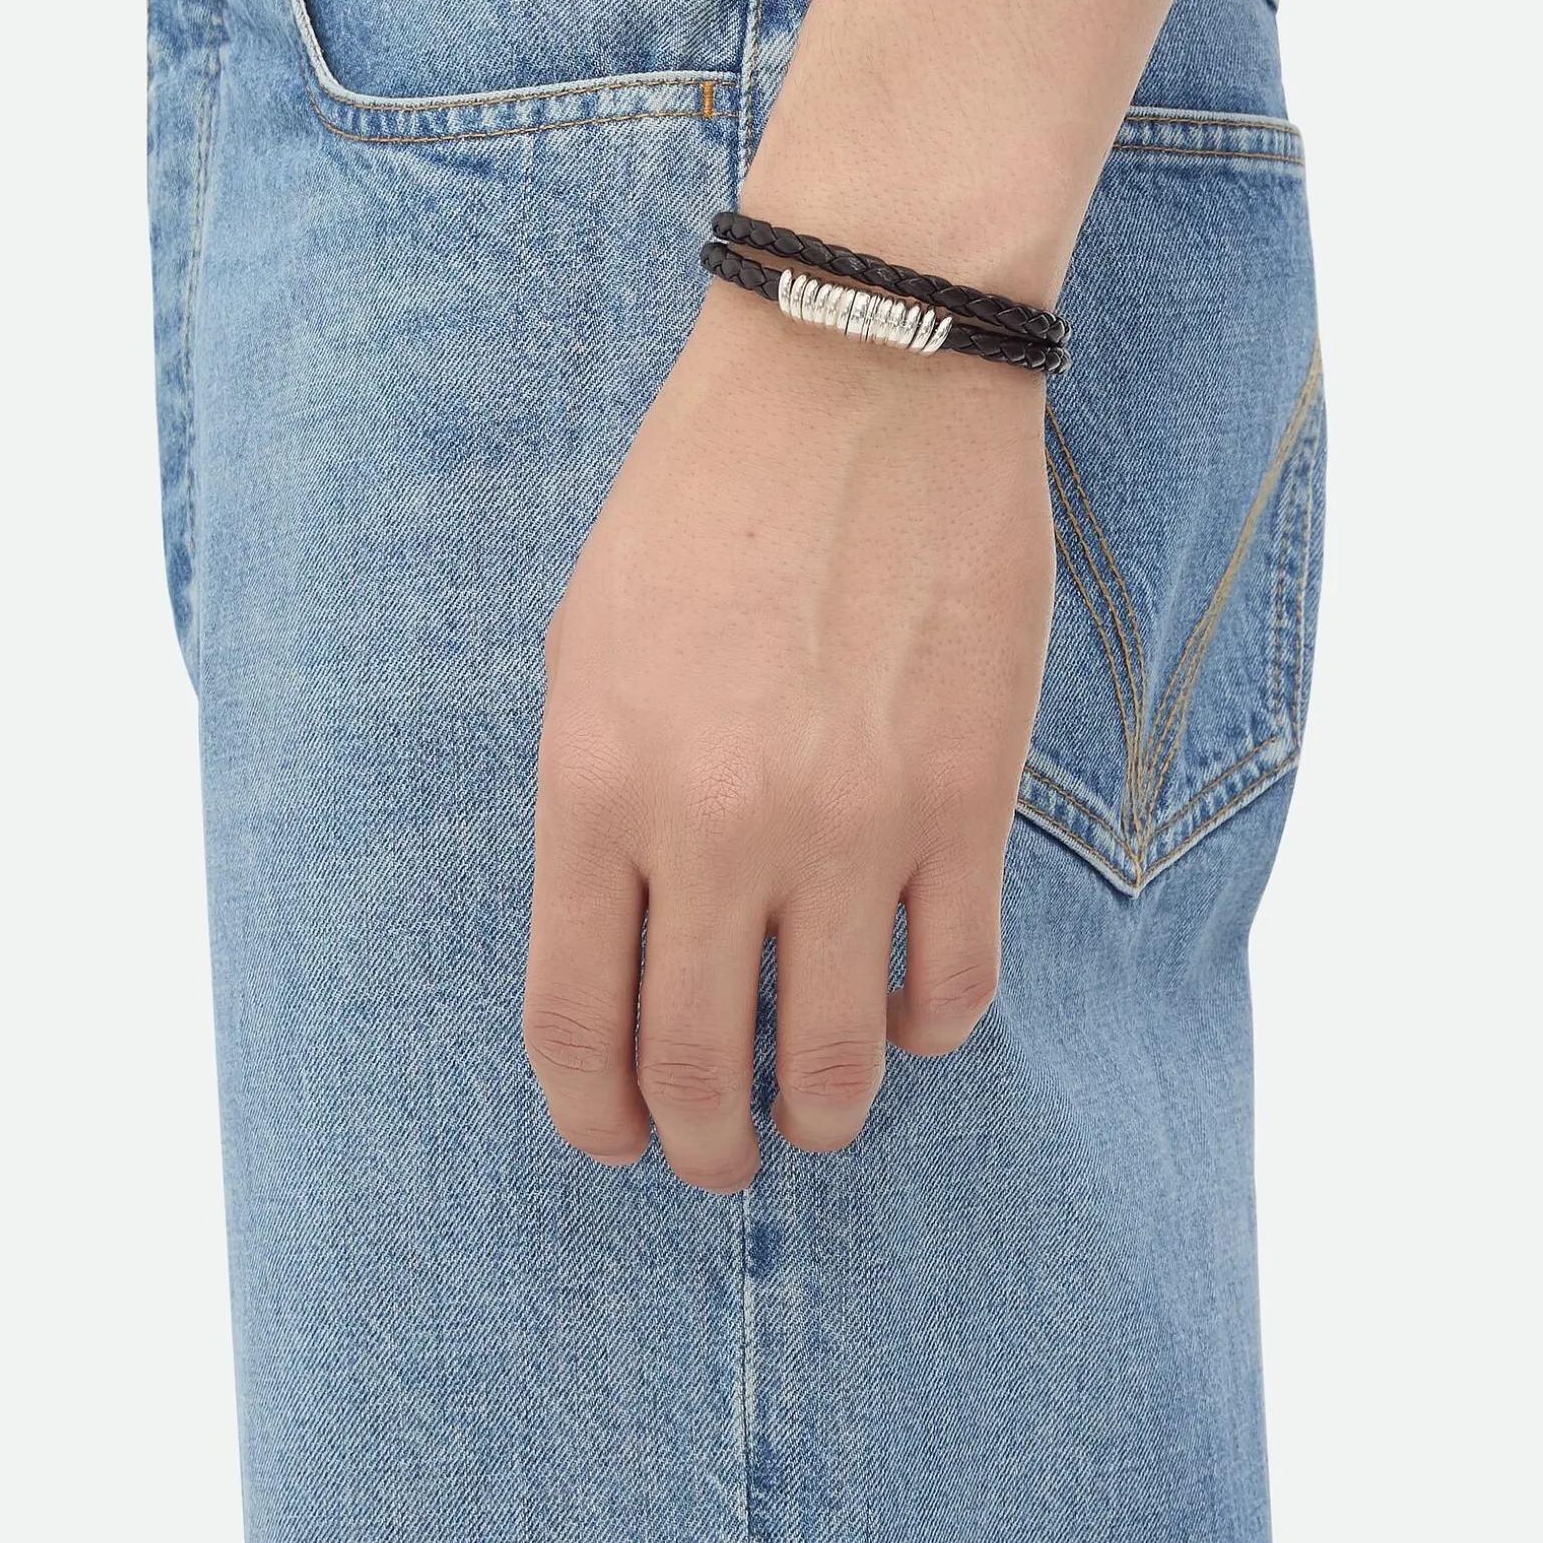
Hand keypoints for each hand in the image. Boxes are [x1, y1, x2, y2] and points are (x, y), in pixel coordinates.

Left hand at [522, 277, 1054, 1189]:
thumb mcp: (585, 650)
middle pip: (699, 1068)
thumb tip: (632, 949)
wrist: (858, 380)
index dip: (592, 1114)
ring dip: (825, 1115)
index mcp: (596, 785)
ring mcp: (850, 822)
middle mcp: (715, 826)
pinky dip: (932, 1028)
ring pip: (837, 1058)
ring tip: (822, 1115)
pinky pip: (957, 984)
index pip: (576, 1020)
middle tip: (720, 1162)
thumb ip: (594, 810)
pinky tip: (913, 1009)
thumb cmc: (701, 505)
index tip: (615, 1140)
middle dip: (705, 1149)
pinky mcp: (966, 800)